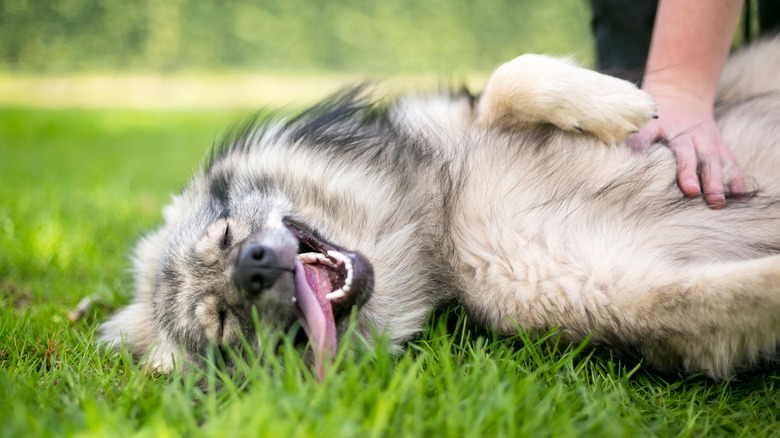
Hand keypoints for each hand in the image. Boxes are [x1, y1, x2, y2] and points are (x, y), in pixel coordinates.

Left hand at [627, 88, 744, 208]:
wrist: (681, 94)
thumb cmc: (654, 115)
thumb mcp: (639, 119)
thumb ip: (631, 136)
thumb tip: (620, 152)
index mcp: (659, 125)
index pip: (649, 134)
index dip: (644, 144)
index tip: (638, 156)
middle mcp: (684, 133)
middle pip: (687, 153)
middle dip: (689, 172)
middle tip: (691, 192)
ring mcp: (703, 139)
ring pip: (711, 159)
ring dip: (715, 180)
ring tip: (716, 202)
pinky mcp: (717, 145)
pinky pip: (728, 161)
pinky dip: (734, 177)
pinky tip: (738, 195)